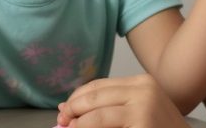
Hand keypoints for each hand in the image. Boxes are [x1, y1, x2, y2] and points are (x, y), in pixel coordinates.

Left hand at [55, 75, 190, 127]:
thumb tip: (66, 108)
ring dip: (77, 126)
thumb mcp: (139, 113)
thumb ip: (108, 108)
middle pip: (94, 97)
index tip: (64, 110)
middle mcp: (144, 89)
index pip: (98, 85)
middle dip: (72, 110)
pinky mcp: (142, 124)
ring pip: (95, 116)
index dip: (76, 98)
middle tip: (61, 122)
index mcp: (143, 82)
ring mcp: (144, 107)